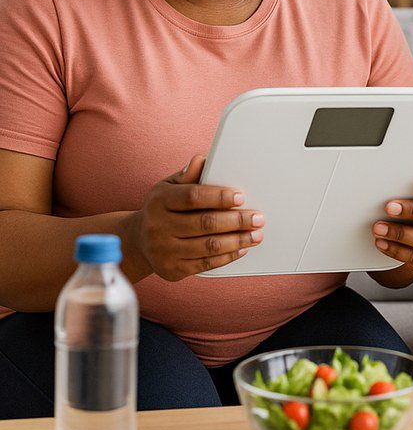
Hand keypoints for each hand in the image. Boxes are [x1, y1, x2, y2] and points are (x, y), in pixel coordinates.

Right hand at [122, 155, 263, 280]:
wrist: (138, 240)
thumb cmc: (162, 208)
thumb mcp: (169, 187)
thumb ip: (187, 175)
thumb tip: (202, 159)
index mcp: (159, 201)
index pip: (193, 197)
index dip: (219, 197)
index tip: (241, 196)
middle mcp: (158, 226)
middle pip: (204, 223)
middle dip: (236, 220)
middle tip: (258, 218)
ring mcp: (164, 251)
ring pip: (208, 246)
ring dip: (237, 241)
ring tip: (256, 235)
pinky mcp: (172, 270)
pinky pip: (205, 264)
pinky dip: (226, 257)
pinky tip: (241, 249)